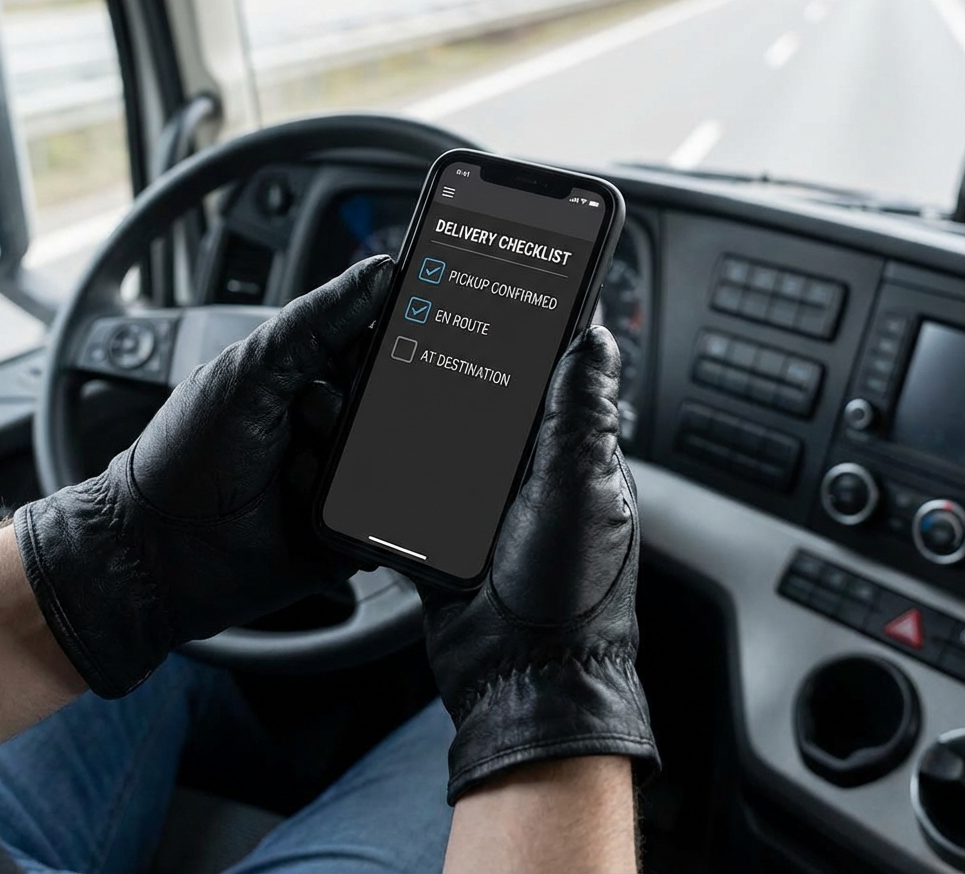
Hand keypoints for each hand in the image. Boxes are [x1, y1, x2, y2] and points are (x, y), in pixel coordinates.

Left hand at [14, 256, 392, 697]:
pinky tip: (310, 507)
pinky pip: (388, 511)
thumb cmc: (186, 457)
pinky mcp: (350, 526)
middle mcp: (330, 424)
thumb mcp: (251, 372)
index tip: (401, 336)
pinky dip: (358, 507)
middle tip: (310, 421)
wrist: (159, 552)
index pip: (371, 343)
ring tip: (291, 474)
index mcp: (307, 377)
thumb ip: (315, 322)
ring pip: (391, 454)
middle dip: (358, 410)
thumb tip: (376, 274)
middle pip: (388, 401)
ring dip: (346, 462)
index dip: (389, 339)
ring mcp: (340, 475)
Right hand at [421, 326, 658, 802]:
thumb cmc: (571, 596)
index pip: (551, 373)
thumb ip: (580, 414)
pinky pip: (414, 483)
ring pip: (447, 434)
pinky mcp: (443, 529)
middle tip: (426, 313)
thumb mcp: (581, 491)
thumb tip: (594, 336)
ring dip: (422, 406)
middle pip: (489, 395)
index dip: (529, 331)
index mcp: (570, 453)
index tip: (503, 283)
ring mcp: (484, 499)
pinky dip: (395, 460)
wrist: (521, 680)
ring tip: (388, 361)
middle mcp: (528, 470)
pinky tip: (371, 429)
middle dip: (460, 360)